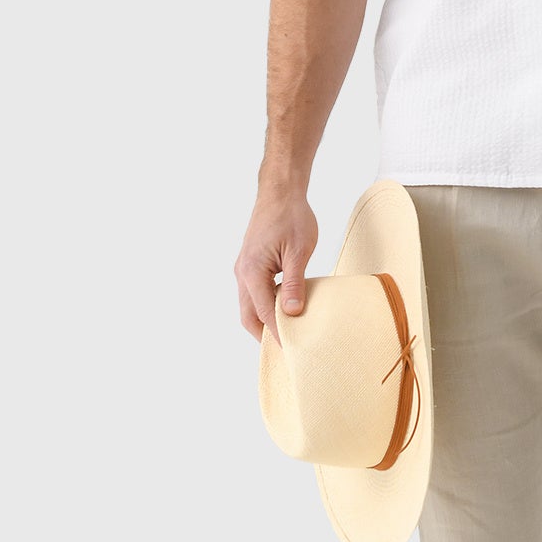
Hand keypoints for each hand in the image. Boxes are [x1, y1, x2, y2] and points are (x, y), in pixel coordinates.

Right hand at [235, 188, 319, 346]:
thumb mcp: (299, 251)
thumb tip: (293, 312)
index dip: (278, 333)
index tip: (293, 350)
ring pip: (250, 305)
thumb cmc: (291, 216)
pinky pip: (253, 293)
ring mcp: (243, 268)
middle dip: (265, 334)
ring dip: (264, 320)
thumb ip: (294, 283)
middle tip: (286, 350)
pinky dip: (265, 306)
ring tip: (287, 334)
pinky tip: (284, 309)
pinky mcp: (250, 264)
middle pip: (249, 315)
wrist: (279, 192)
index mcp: (252, 272)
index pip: (265, 313)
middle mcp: (242, 273)